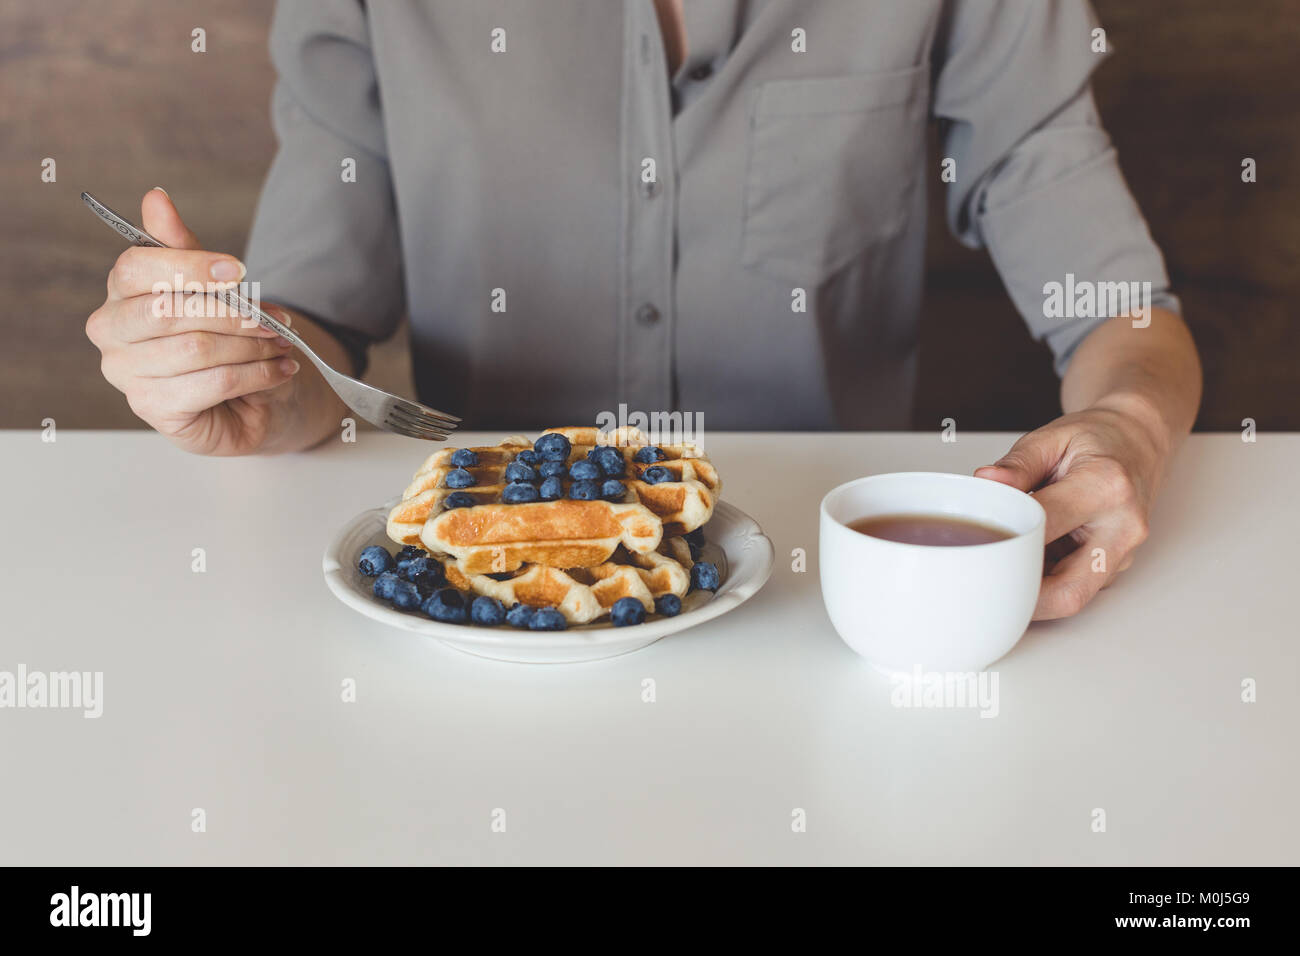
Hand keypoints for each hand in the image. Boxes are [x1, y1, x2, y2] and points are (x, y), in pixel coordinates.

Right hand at [86, 188, 301, 455]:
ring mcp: (127, 376)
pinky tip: (279, 370)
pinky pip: (214, 384)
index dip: (190, 266)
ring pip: (197, 349)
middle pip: (169, 312)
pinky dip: (257, 374)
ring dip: (252, 346)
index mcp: (120, 294)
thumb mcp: (212, 287)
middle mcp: (112, 334)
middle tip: (273, 319)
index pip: (136, 268)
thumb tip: (156, 198)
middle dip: (232, 313)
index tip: (240, 271)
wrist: (252, 397)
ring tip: (281, 345)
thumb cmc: (226, 338)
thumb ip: (183, 248)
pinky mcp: (154, 409)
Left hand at [974, 403, 1169, 619]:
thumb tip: (986, 481)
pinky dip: (1045, 582)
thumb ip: (1017, 464)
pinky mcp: (1116, 564)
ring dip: (1033, 592)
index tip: (976, 539)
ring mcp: (1123, 551)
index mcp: (1106, 487)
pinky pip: (1076, 586)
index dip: (1007, 537)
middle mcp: (1123, 527)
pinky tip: (1024, 562)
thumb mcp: (1052, 438)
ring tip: (1000, 568)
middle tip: (982, 584)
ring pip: (1073, 597)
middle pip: (1070, 591)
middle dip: (1022, 596)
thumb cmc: (1096, 439)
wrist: (1137, 440)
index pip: (1046, 525)